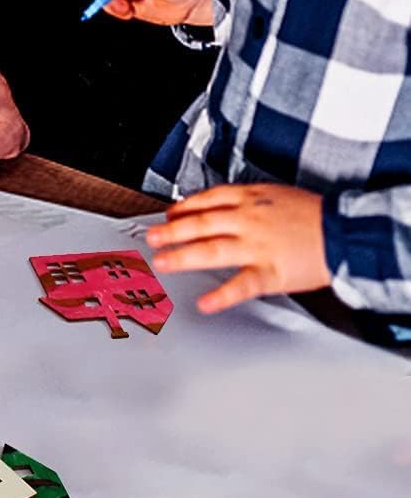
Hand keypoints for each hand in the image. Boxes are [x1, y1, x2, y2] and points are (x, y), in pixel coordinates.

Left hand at [147, 183, 330, 312]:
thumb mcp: (275, 194)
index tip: (168, 215)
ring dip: (182, 256)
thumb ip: (246, 202)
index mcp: (248, 199)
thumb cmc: (315, 215)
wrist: (346, 233)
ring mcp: (257, 247)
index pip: (206, 201)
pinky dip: (221, 295)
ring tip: (163, 263)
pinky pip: (241, 285)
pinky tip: (204, 303)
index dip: (182, 209)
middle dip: (171, 231)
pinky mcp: (271, 273)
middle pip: (200, 224)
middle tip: (151, 238)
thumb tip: (219, 209)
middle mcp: (247, 221)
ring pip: (211, 250)